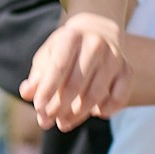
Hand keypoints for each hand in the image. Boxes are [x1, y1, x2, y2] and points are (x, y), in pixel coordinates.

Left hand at [20, 11, 126, 131]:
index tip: (38, 108)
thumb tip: (26, 93)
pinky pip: (119, 97)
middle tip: (47, 121)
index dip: (47, 90)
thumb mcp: (48, 54)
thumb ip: (37, 75)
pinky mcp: (127, 70)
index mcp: (72, 36)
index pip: (59, 67)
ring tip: (63, 123)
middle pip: (76, 84)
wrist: (98, 30)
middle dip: (59, 107)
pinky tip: (94, 113)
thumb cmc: (66, 48)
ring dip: (78, 114)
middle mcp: (96, 44)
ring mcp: (114, 57)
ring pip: (96, 94)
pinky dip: (107, 110)